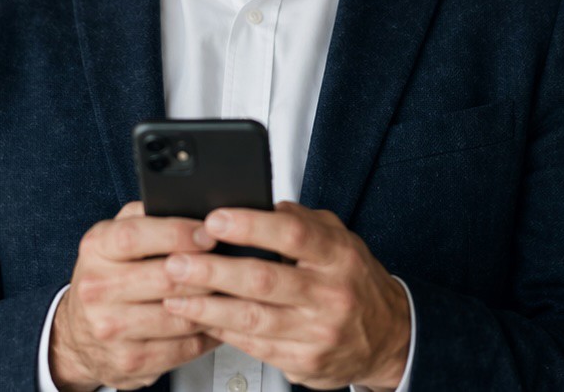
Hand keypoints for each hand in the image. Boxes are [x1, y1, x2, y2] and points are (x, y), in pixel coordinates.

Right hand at [50, 201, 222, 390]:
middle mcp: (97, 288)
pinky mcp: (130, 360)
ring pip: (181, 315)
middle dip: (207, 270)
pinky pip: (184, 347)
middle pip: (165, 277)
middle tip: (234, 264)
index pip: (135, 235)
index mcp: (96, 248)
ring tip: (234, 292)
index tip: (210, 233)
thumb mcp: (114, 238)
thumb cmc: (108, 277)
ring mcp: (112, 328)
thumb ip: (146, 216)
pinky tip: (218, 321)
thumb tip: (191, 203)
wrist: (78, 335)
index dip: (177, 233)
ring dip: (215, 305)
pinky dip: (208, 334)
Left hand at [161, 202, 409, 389]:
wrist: (389, 338)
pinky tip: (200, 319)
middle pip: (264, 279)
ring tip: (174, 295)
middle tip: (177, 261)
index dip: (250, 225)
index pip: (292, 234)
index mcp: (338, 255)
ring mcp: (317, 331)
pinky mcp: (304, 361)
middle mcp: (330, 294)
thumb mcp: (340, 240)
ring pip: (252, 318)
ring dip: (207, 306)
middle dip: (213, 270)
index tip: (215, 219)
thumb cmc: (354, 282)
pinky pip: (254, 345)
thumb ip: (302, 221)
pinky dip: (222, 331)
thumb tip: (259, 203)